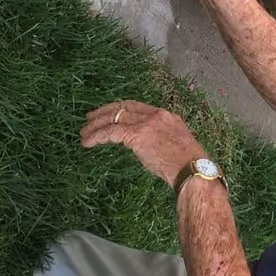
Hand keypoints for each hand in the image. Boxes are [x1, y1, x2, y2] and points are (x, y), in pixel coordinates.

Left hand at [80, 101, 205, 187]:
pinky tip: (88, 142)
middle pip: (123, 107)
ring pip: (114, 118)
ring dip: (96, 125)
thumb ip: (157, 139)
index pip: (136, 106)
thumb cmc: (186, 164)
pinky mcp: (137, 134)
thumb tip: (142, 145)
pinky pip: (110, 132)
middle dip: (104, 112)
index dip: (119, 109)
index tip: (108, 114)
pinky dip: (96, 136)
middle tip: (89, 119)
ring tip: (84, 133)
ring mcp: (146, 123)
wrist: (191, 168)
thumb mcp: (173, 144)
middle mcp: (154, 114)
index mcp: (165, 115)